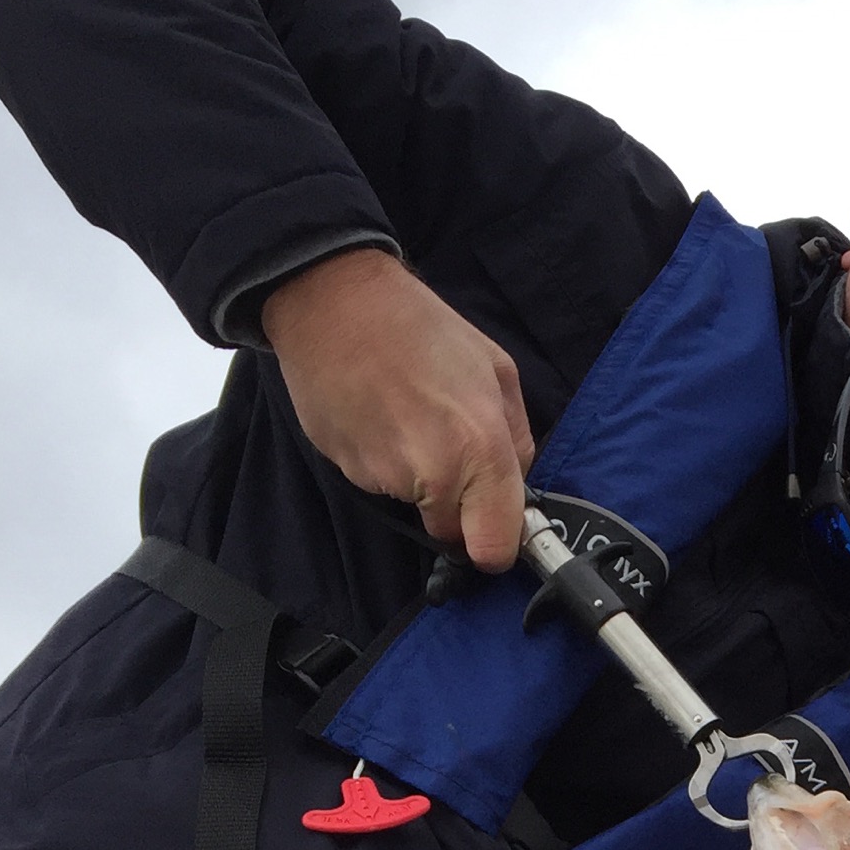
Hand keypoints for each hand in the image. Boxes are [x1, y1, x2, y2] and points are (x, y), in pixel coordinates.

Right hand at [261, 248, 533, 569]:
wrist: (333, 300)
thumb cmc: (420, 327)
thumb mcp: (495, 369)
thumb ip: (515, 437)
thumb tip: (516, 484)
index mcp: (481, 450)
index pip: (494, 549)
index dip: (496, 544)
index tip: (492, 524)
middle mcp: (434, 476)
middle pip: (452, 534)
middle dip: (456, 508)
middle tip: (445, 451)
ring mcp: (384, 477)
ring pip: (414, 507)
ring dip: (417, 481)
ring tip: (408, 419)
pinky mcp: (347, 471)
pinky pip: (378, 484)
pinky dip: (382, 462)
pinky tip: (379, 417)